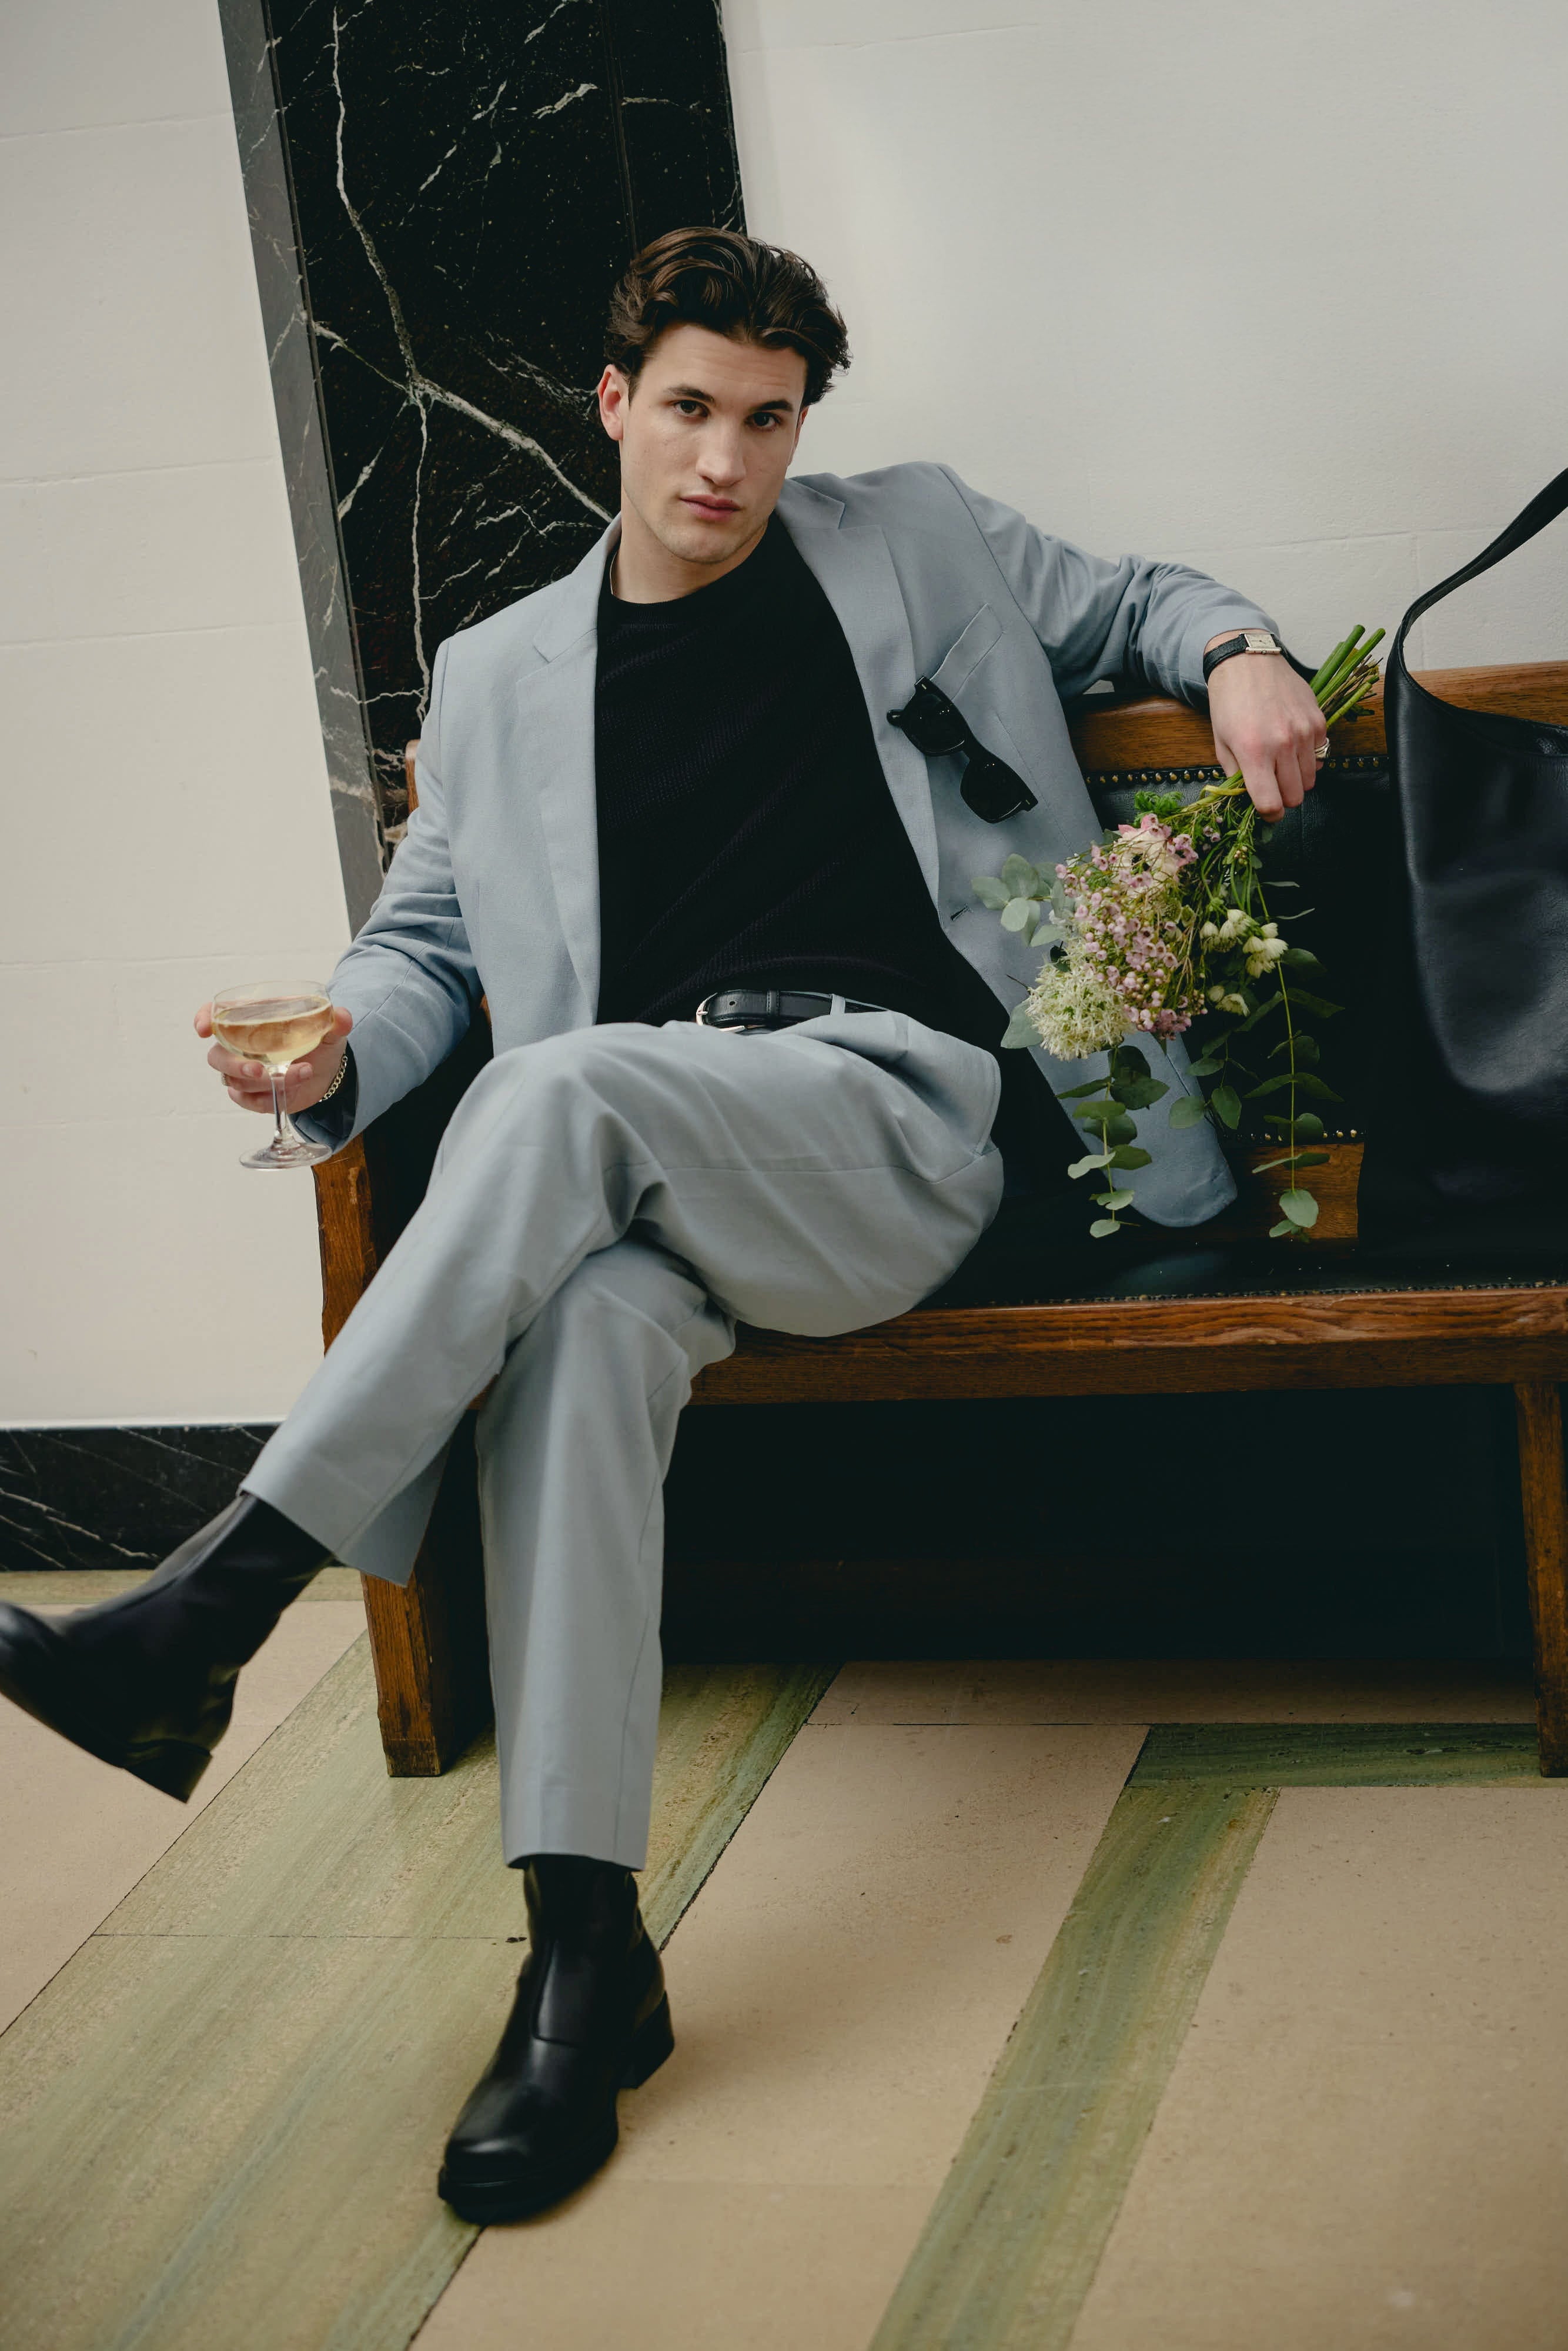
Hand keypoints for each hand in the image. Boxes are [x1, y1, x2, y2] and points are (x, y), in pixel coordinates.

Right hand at [194, 1001, 353, 1114]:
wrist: (329, 1070)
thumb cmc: (320, 1040)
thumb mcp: (330, 1028)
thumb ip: (335, 1021)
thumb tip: (341, 1017)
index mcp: (251, 1020)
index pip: (215, 1016)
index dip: (204, 1019)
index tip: (204, 1029)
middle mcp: (240, 1046)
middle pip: (217, 1057)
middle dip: (234, 1065)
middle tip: (260, 1070)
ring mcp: (245, 1073)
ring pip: (234, 1082)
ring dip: (265, 1082)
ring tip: (301, 1073)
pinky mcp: (255, 1095)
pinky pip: (248, 1102)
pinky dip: (268, 1099)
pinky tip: (290, 1092)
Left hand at [1205, 639, 1325, 822]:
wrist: (1247, 662)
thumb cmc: (1229, 702)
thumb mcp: (1221, 742)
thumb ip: (1236, 775)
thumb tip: (1250, 798)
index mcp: (1253, 752)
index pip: (1271, 804)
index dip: (1269, 814)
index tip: (1267, 811)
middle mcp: (1283, 744)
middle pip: (1295, 797)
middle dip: (1284, 798)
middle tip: (1273, 786)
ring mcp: (1304, 732)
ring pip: (1311, 780)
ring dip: (1297, 780)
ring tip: (1282, 765)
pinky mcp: (1318, 720)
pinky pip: (1321, 756)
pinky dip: (1309, 758)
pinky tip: (1293, 745)